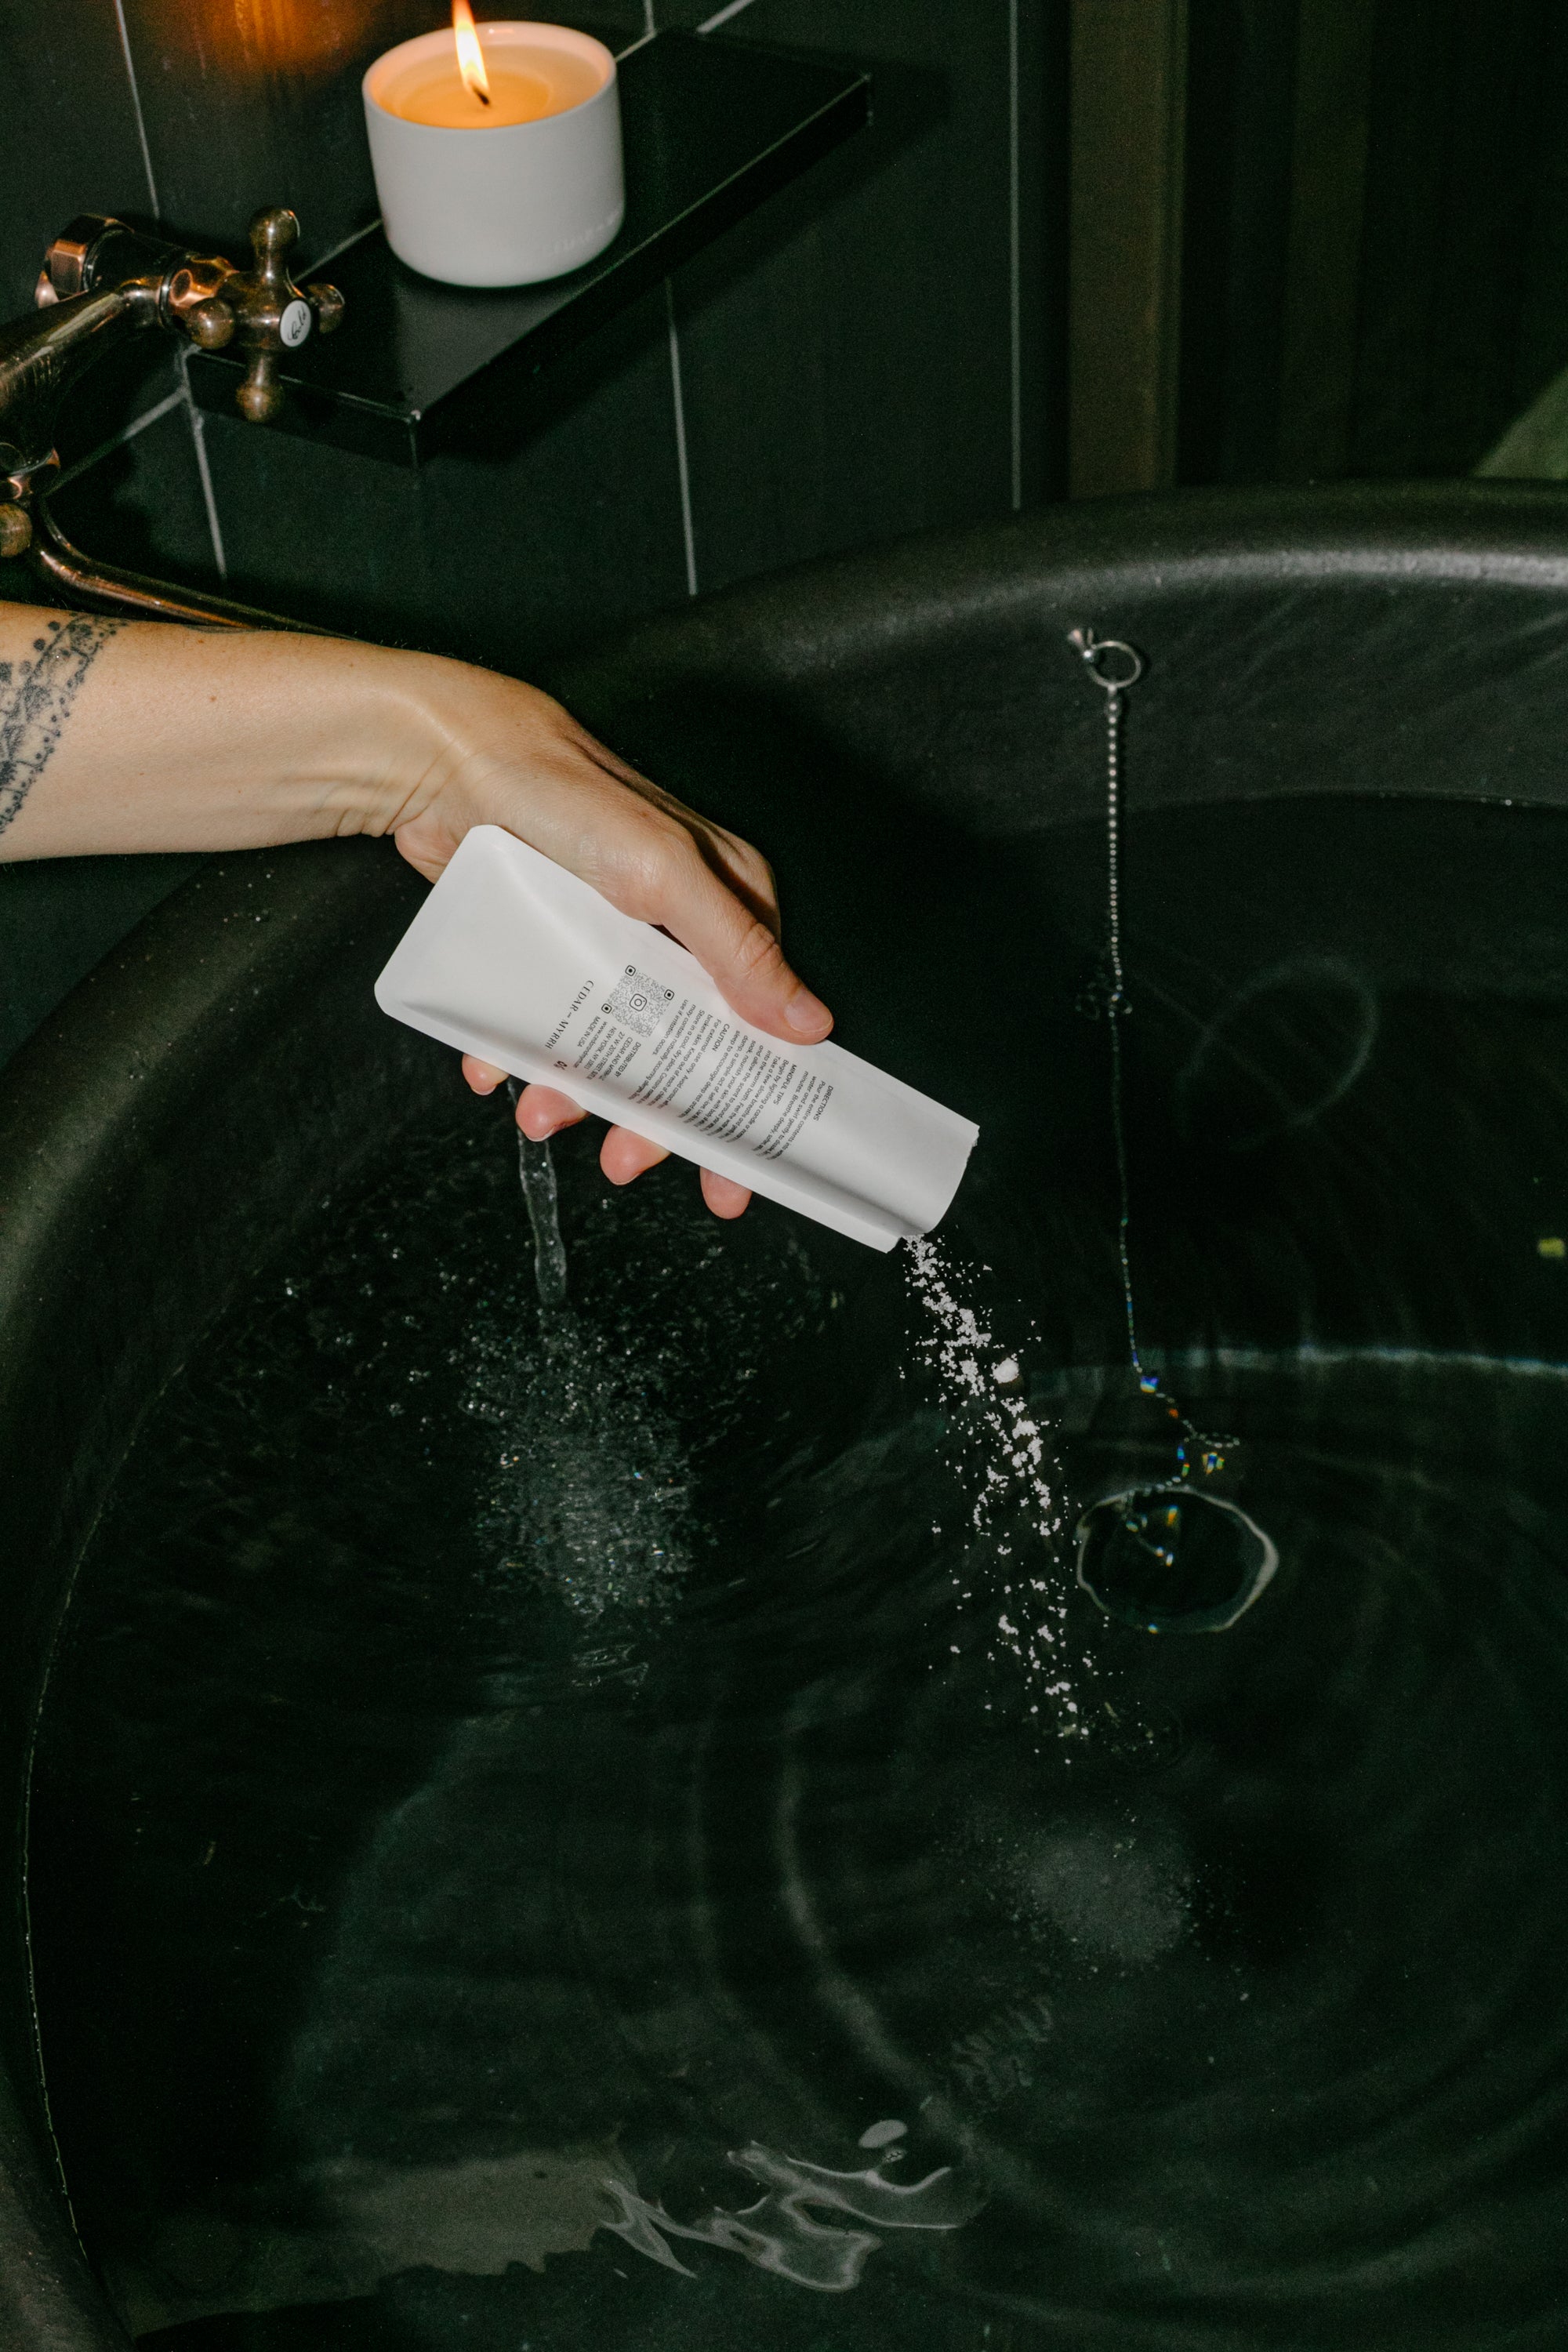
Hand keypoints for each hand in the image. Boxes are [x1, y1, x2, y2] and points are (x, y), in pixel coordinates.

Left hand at [385, 668, 832, 1216]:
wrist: (441, 764)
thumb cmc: (562, 794)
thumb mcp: (665, 872)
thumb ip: (736, 948)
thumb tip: (809, 1024)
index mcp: (728, 908)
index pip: (760, 1022)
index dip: (751, 1105)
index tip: (734, 1176)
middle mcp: (675, 932)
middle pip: (681, 1052)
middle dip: (653, 1117)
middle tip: (626, 1161)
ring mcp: (607, 943)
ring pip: (607, 1046)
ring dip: (577, 1093)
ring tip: (542, 1114)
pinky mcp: (546, 947)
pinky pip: (542, 1023)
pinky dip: (517, 1053)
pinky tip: (494, 1066)